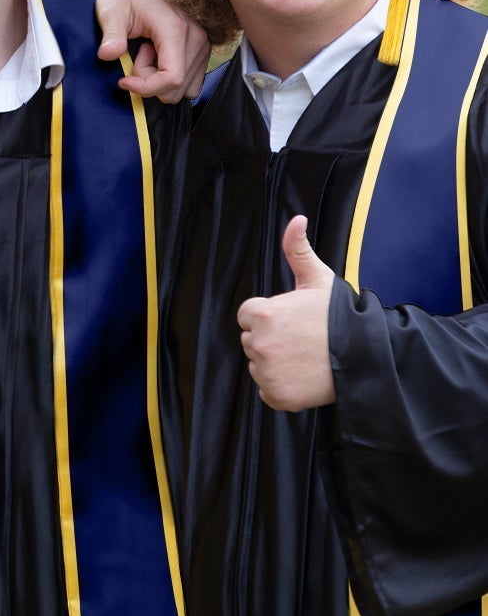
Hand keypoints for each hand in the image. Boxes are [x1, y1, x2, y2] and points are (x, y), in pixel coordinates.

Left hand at [85, 0, 209, 102]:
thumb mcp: (110, 11)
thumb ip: (111, 34)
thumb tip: (108, 54)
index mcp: (175, 28)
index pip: (172, 78)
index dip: (146, 87)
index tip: (124, 80)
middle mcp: (196, 36)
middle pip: (177, 86)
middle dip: (150, 81)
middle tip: (136, 54)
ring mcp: (202, 42)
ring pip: (184, 87)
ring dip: (160, 79)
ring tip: (145, 51)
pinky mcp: (201, 47)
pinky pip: (190, 80)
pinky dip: (170, 76)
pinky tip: (156, 55)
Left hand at [235, 215, 336, 410]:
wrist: (367, 356)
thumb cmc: (340, 316)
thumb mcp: (318, 279)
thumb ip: (297, 249)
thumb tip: (296, 219)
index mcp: (261, 313)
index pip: (249, 316)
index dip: (271, 316)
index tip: (294, 320)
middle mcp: (259, 343)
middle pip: (252, 340)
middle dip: (272, 338)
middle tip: (303, 339)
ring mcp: (267, 371)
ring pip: (259, 364)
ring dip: (276, 362)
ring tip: (306, 357)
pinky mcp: (276, 395)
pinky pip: (267, 389)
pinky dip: (282, 386)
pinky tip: (304, 376)